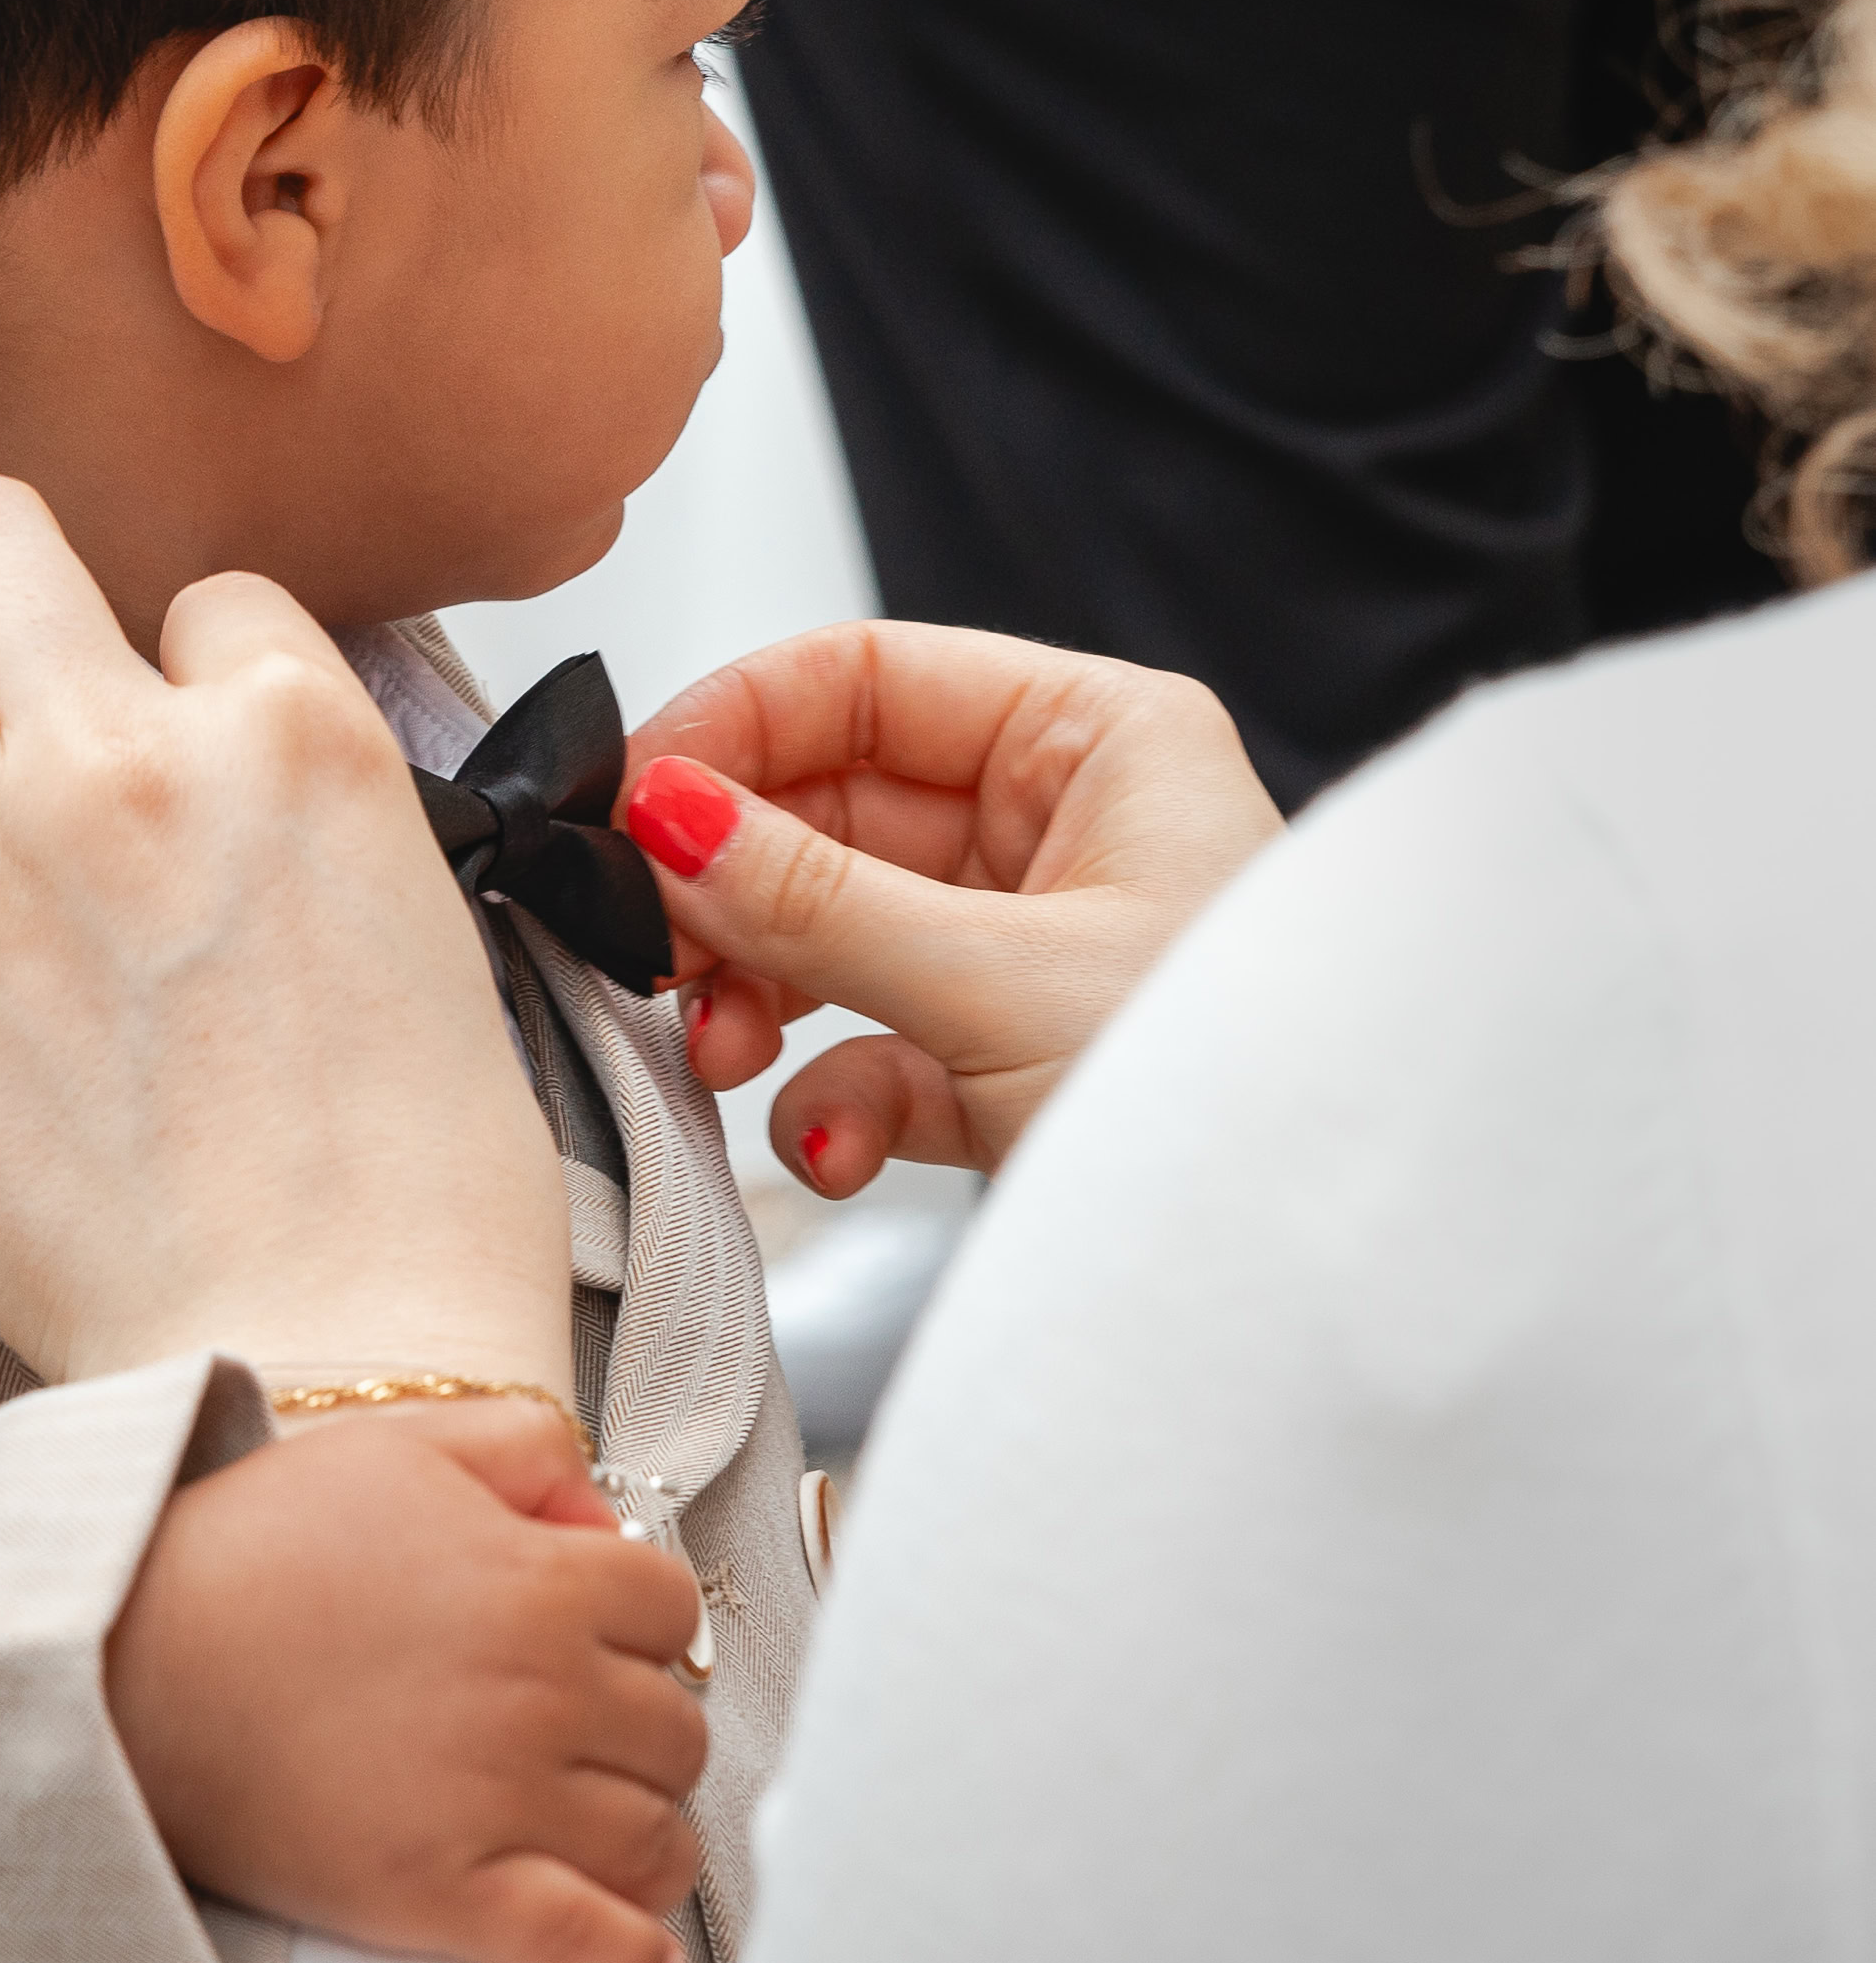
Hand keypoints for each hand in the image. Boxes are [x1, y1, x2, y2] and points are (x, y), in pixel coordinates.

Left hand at [0, 478, 569, 1395]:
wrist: (340, 1371)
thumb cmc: (415, 1197)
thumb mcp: (428, 928)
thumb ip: (309, 809)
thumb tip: (226, 773)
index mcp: (303, 737)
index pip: (205, 597)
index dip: (190, 678)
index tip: (189, 761)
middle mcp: (137, 759)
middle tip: (2, 692)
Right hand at [109, 1397, 708, 1962]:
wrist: (120, 1659)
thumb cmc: (250, 1549)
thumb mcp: (397, 1443)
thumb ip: (525, 1448)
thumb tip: (597, 1513)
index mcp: (540, 1582)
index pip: (671, 1609)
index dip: (642, 1621)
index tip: (607, 1640)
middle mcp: (541, 1693)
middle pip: (675, 1731)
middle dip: (646, 1731)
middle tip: (593, 1736)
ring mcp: (498, 1803)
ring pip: (653, 1839)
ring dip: (649, 1838)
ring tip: (610, 1831)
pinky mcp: (443, 1899)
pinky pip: (586, 1946)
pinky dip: (630, 1959)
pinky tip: (637, 1955)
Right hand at [621, 619, 1280, 1188]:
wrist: (1331, 1283)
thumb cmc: (1246, 1100)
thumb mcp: (1003, 985)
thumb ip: (816, 901)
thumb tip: (667, 816)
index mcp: (1101, 742)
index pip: (871, 679)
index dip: (735, 729)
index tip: (630, 801)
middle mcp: (1071, 828)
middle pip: (835, 812)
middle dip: (732, 890)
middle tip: (643, 948)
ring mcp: (1041, 947)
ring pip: (843, 935)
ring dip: (764, 1000)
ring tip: (721, 1055)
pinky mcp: (1021, 1062)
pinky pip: (884, 1049)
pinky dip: (837, 1098)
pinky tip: (831, 1142)